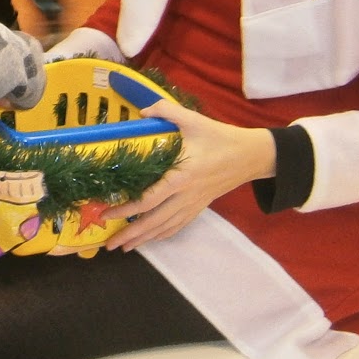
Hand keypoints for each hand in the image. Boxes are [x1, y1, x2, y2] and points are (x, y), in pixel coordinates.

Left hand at [103, 102, 275, 251]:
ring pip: (165, 227)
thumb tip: (143, 112)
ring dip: (144, 239)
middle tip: (109, 245)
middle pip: (154, 221)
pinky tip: (150, 239)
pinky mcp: (200, 206)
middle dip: (130, 234)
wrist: (252, 155)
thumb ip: (166, 111)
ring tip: (124, 247)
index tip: (106, 214)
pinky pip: (178, 225)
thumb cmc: (220, 137)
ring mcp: (194, 204)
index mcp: (181, 176)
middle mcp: (186, 195)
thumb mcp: (194, 120)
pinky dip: (162, 234)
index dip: (126, 209)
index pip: (149, 200)